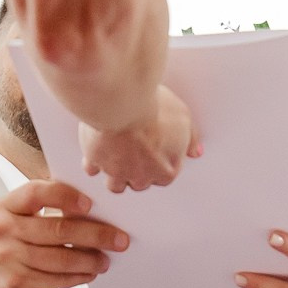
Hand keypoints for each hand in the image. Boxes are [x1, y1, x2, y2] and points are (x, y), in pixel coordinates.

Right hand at [0, 179, 129, 287]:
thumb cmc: (15, 248)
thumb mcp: (21, 223)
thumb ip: (47, 211)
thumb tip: (95, 210)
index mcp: (6, 207)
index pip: (36, 193)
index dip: (65, 196)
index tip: (91, 204)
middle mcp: (2, 230)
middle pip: (57, 229)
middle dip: (95, 234)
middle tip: (120, 239)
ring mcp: (6, 258)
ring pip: (61, 258)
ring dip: (90, 259)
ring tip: (106, 260)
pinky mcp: (15, 283)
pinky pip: (56, 279)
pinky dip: (78, 277)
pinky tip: (90, 273)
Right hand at [77, 85, 200, 191]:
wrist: (122, 103)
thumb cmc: (154, 109)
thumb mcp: (183, 118)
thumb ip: (191, 139)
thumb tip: (195, 152)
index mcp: (166, 170)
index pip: (165, 177)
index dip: (160, 163)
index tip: (157, 152)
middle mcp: (141, 177)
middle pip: (140, 183)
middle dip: (139, 171)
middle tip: (137, 153)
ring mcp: (116, 171)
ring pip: (115, 185)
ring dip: (117, 174)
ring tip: (117, 159)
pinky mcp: (95, 160)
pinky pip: (92, 168)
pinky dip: (94, 162)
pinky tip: (97, 152)